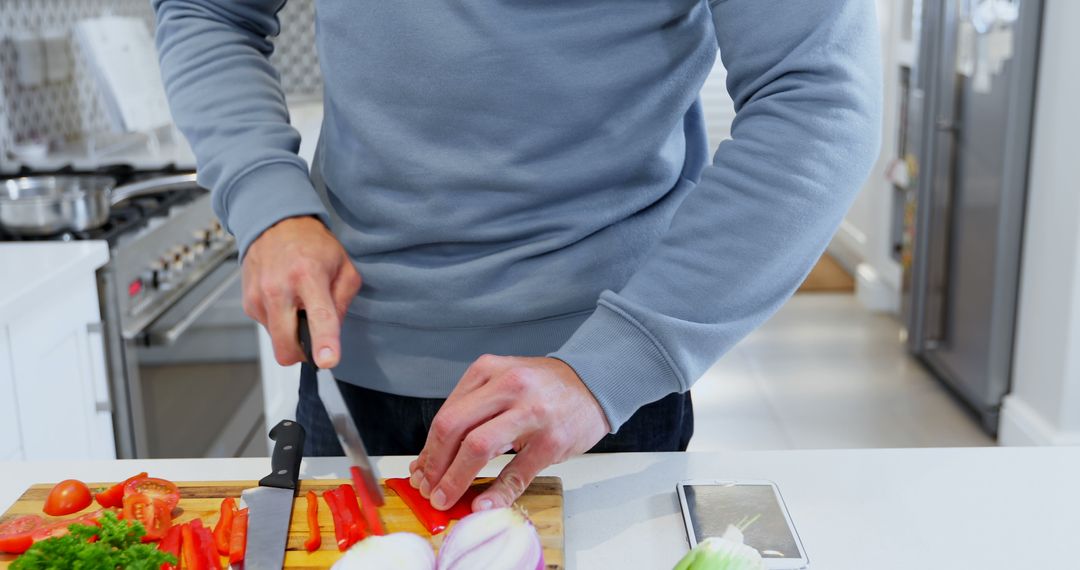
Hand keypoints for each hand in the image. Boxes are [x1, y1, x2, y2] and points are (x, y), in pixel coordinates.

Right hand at [241, 216, 361, 367]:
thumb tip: (333, 334)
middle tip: (315, 336)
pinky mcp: (247, 303)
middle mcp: (279, 288)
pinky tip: (285, 300)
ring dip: (291, 333)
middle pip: (286, 345)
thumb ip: (343, 302)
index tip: (326, 361)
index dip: (324, 343)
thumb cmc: (313, 245)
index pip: (319, 317)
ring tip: (298, 304)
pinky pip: (268, 328)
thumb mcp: (344, 267)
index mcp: (309, 276)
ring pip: (277, 341)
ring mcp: (258, 297)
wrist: (275, 224)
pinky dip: (280, 322)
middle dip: (302, 353)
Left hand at [410, 355, 610, 510]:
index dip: (428, 449)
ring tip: (446, 498)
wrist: (594, 381)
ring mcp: (531, 413)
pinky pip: (516, 472)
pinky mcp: (552, 440)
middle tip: (429, 489)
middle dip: (435, 465)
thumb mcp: (504, 383)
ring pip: (478, 448)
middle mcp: (507, 386)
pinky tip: (481, 505)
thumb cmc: (544, 387)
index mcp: (488, 371)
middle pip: (453, 429)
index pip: (446, 414)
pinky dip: (495, 493)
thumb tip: (434, 457)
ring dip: (455, 479)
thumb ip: (472, 412)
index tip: (422, 471)